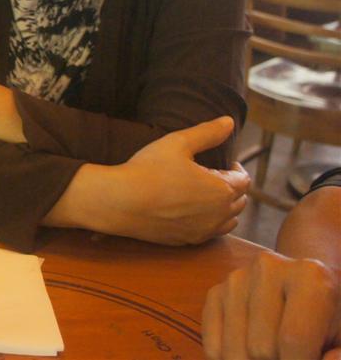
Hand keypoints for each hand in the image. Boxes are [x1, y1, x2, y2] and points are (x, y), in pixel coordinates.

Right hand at [107, 117, 249, 244]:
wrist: (120, 202)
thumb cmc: (148, 169)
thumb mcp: (177, 143)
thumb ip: (207, 132)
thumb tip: (229, 122)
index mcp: (221, 189)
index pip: (243, 180)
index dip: (236, 168)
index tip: (224, 162)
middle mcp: (219, 214)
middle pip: (240, 202)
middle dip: (232, 187)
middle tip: (214, 176)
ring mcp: (203, 231)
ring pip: (229, 221)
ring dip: (225, 207)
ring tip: (206, 194)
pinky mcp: (187, 241)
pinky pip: (210, 233)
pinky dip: (210, 222)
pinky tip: (192, 211)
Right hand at [203, 251, 339, 359]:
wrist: (307, 286)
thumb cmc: (331, 316)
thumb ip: (337, 355)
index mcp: (309, 276)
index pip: (294, 340)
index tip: (308, 359)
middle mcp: (267, 268)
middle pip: (260, 349)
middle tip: (291, 353)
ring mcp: (236, 279)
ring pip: (234, 352)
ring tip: (274, 352)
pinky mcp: (215, 292)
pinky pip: (213, 347)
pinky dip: (230, 359)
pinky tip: (251, 350)